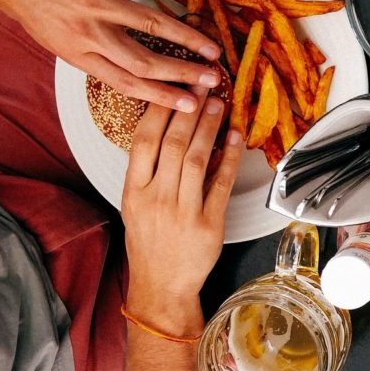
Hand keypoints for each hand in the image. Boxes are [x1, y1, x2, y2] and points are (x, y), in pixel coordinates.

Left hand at [0, 0, 220, 111]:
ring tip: (213, 47)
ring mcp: (94, 2)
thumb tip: (121, 59)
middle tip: (212, 80)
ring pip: (149, 24)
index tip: (189, 106)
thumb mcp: (54, 37)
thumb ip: (88, 48)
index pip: (127, 82)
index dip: (161, 96)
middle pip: (144, 61)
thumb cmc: (26, 0)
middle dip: (182, 74)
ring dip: (186, 37)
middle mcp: (89, 33)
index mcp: (79, 54)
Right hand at [121, 92, 242, 310]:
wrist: (161, 286)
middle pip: (173, 144)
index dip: (160, 110)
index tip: (173, 87)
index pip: (143, 140)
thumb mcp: (135, 205)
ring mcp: (183, 212)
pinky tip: (236, 138)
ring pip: (198, 159)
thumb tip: (168, 129)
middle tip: (202, 84)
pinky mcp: (209, 224)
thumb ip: (148, 171)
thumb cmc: (149, 242)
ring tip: (218, 104)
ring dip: (209, 128)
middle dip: (189, 110)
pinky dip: (230, 158)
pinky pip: (221, 184)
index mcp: (134, 191)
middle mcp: (156, 198)